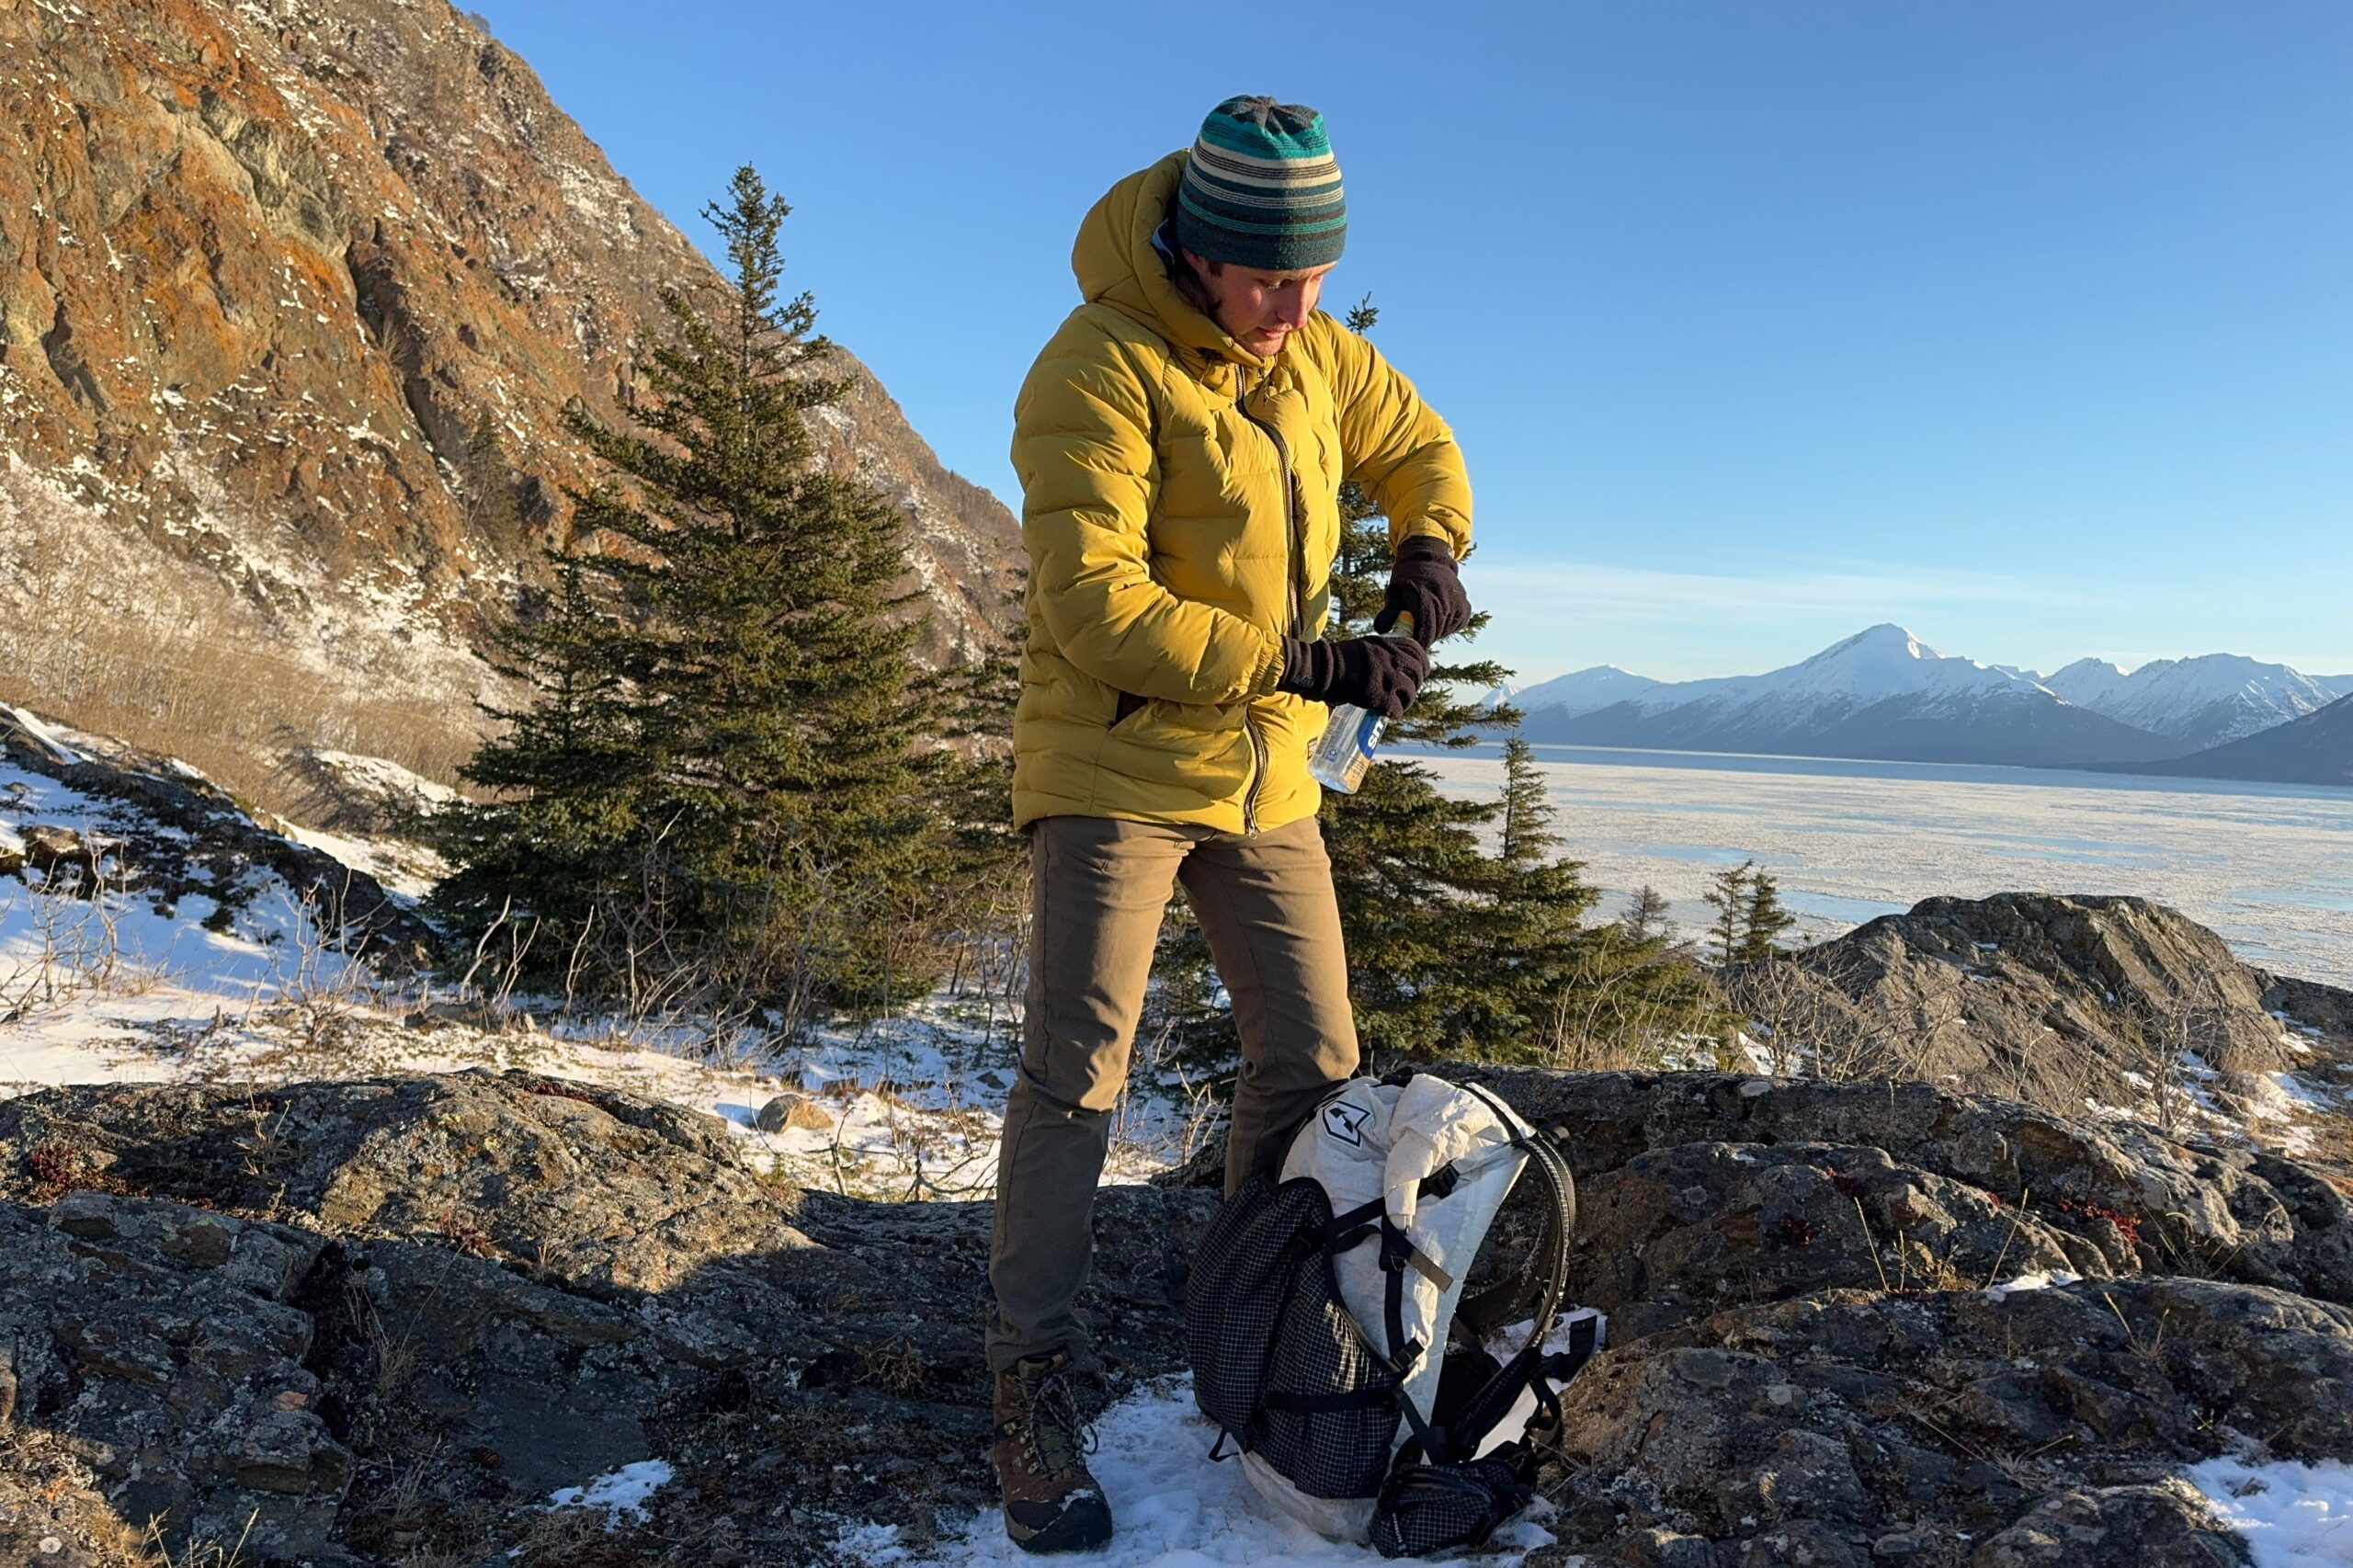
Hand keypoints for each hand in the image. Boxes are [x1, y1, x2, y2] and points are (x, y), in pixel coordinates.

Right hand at [1275, 634, 1429, 717]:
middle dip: (1416, 684)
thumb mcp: (1366, 646)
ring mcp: (1386, 677)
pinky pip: (1397, 708)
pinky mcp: (1378, 695)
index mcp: (1388, 644)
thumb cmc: (1339, 659)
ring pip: (1410, 692)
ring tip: (1397, 705)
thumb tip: (1398, 665)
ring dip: (1406, 701)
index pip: (1418, 652)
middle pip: (1419, 673)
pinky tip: (1387, 713)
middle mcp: (1391, 658)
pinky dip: (1394, 713)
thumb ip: (1384, 652)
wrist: (1322, 669)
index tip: (1420, 672)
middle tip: (1407, 692)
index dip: (1422, 664)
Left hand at [1374, 536, 1471, 643]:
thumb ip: (1389, 612)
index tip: (1410, 643)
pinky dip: (1446, 625)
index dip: (1418, 641)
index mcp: (1425, 596)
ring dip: (1435, 630)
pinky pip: (1456, 625)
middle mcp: (1444, 599)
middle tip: (1414, 627)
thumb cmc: (1407, 580)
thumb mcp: (1394, 592)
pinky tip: (1437, 613)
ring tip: (1425, 616)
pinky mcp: (1465, 607)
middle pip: (1435, 633)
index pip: (1426, 631)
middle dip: (1424, 636)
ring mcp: (1458, 603)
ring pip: (1445, 630)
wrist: (1429, 560)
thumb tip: (1380, 630)